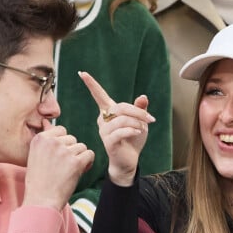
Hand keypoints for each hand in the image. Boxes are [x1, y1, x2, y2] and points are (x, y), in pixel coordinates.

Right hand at [23, 119, 94, 210]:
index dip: (63, 144)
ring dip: (79, 158)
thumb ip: (45, 140)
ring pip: (81, 147)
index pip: (61, 130)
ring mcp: (64, 152)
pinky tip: (79, 171)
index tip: (57, 157)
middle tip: (63, 167)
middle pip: (72, 139)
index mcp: (40, 139)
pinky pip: (89, 154)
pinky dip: (88, 163)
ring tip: (68, 172)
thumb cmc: (38, 181)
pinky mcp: (75, 162)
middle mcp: (52, 142)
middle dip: (71, 151)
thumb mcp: (35, 156)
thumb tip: (48, 122)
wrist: (41, 201)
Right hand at [78, 71, 154, 186]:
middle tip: (151, 119)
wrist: (129, 160)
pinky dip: (132, 130)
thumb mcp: (139, 121)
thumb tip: (143, 96)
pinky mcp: (108, 142)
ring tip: (143, 129)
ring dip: (137, 123)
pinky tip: (138, 133)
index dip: (91, 84)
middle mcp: (103, 119)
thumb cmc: (132, 139)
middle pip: (120, 107)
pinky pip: (120, 132)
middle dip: (138, 112)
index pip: (99, 95)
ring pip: (122, 119)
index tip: (82, 73)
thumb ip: (140, 109)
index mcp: (109, 112)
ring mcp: (104, 131)